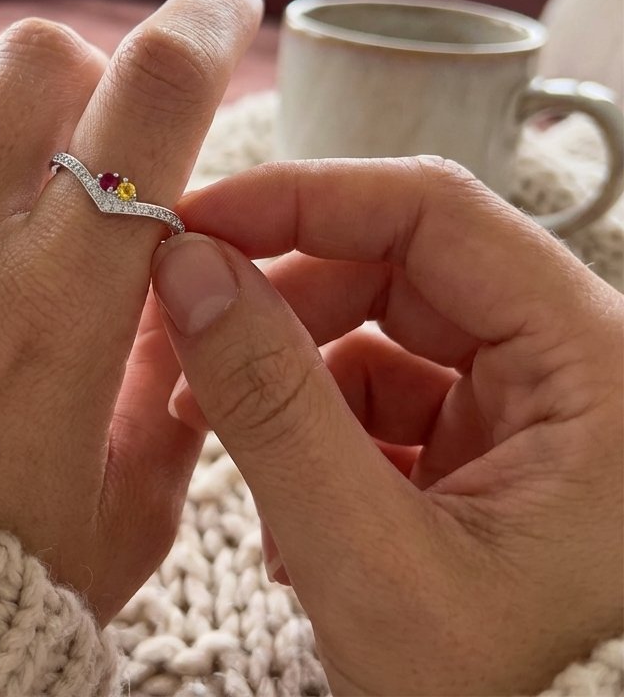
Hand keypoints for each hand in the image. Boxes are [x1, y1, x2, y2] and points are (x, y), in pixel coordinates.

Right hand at [151, 158, 622, 693]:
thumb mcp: (368, 562)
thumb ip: (271, 406)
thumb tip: (187, 271)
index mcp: (597, 366)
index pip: (435, 214)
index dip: (303, 199)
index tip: (197, 221)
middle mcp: (572, 362)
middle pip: (395, 261)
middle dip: (276, 291)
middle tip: (180, 320)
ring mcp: (526, 399)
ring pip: (375, 320)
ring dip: (281, 362)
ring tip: (209, 424)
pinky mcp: (483, 434)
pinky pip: (375, 382)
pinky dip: (308, 417)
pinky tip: (279, 494)